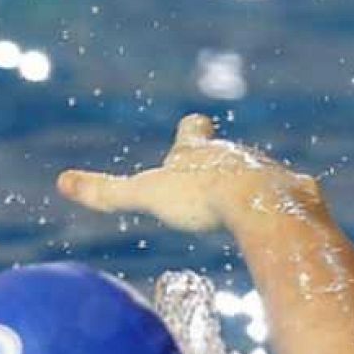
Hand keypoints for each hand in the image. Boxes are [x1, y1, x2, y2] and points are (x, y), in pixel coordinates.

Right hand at [56, 114, 318, 232]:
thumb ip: (106, 191)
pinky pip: (283, 200)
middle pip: (225, 153)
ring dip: (246, 188)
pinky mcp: (291, 194)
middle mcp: (234, 154)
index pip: (192, 131)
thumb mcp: (144, 196)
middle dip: (218, 165)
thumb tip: (62, 181)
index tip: (191, 127)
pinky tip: (273, 225)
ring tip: (240, 210)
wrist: (261, 204)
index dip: (190, 132)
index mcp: (198, 151)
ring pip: (254, 175)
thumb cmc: (199, 198)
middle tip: (209, 182)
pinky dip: (274, 210)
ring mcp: (265, 171)